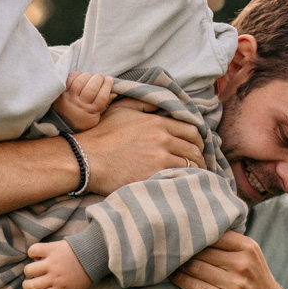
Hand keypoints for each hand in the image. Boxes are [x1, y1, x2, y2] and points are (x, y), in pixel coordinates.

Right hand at [22, 239, 92, 288]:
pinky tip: (38, 255)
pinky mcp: (52, 249)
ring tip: (35, 269)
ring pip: (29, 270)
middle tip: (30, 283)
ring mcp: (52, 263)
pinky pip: (33, 251)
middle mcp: (55, 277)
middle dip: (27, 286)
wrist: (95, 253)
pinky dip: (33, 253)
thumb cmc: (87, 273)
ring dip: (30, 271)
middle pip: (31, 285)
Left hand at [52, 71, 113, 131]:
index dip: (107, 86)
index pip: (102, 97)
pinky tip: (81, 76)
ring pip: (80, 82)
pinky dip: (77, 74)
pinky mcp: (61, 93)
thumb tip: (115, 92)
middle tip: (101, 77)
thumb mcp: (96, 116)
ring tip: (91, 76)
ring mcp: (69, 99)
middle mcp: (80, 106)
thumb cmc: (82, 119)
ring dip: (88, 75)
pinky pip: (69, 79)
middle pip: (91, 89)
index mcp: (91, 113)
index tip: (110, 79)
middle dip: (98, 79)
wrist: (62, 125)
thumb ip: (105, 104)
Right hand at [80, 98, 204, 194]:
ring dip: (195, 171)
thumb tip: (160, 103)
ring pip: (189, 166)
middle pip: (193, 149)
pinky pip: (178, 179)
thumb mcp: (122, 109)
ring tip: (196, 177)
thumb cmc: (101, 134)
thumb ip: (143, 103)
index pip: (191, 130)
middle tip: (201, 164)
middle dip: (200, 157)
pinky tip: (185, 185)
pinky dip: (185, 181)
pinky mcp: (153, 176)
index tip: (198, 147)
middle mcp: (162, 139)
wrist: (85, 158)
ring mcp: (158, 159)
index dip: (199, 140)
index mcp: (157, 122)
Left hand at [172, 231, 287, 288]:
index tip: (176, 232)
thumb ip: (229, 242)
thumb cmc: (253, 281)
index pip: (213, 234)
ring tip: (165, 260)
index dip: (193, 233)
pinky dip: (180, 280)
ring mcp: (236, 285)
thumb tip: (196, 224)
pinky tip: (171, 276)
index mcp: (248, 248)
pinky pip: (195, 287)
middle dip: (182, 249)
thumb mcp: (250, 256)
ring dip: (178, 264)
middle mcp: (243, 264)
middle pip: (202, 251)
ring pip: (196, 268)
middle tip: (164, 246)